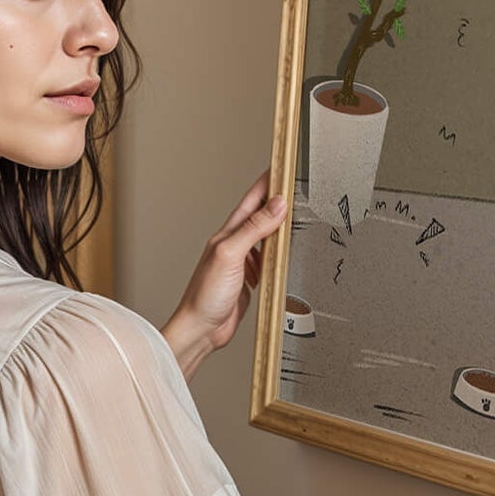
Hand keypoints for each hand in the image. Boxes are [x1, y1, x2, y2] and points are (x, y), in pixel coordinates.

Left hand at [162, 168, 289, 377]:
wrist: (200, 329)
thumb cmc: (206, 294)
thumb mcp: (231, 254)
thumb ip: (253, 229)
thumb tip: (276, 204)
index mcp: (228, 234)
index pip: (252, 200)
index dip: (267, 182)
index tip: (281, 166)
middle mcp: (234, 245)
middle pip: (260, 216)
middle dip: (276, 199)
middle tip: (294, 185)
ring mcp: (241, 263)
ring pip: (265, 238)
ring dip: (278, 226)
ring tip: (294, 214)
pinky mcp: (247, 280)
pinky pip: (267, 260)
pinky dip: (277, 254)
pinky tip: (282, 254)